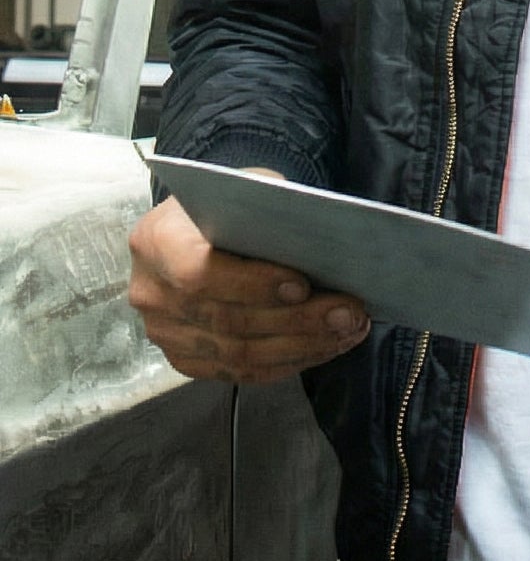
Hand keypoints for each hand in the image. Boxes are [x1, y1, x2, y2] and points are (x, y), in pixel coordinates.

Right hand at [128, 186, 369, 383]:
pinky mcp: (186, 359)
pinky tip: (325, 346)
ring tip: (348, 329)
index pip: (200, 272)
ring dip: (302, 346)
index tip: (304, 285)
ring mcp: (165, 333)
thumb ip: (270, 211)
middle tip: (348, 312)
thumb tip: (321, 242)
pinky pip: (241, 371)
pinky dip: (289, 361)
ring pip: (239, 354)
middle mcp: (151, 292)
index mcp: (156, 240)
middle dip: (297, 320)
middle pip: (227, 320)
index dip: (253, 284)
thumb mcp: (246, 188)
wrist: (200, 225)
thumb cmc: (229, 203)